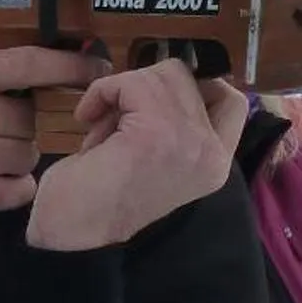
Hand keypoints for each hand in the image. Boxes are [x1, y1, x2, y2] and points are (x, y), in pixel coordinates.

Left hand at [23, 62, 246, 251]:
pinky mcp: (156, 131)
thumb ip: (176, 122)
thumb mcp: (156, 155)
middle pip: (189, 78)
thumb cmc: (102, 200)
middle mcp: (213, 154)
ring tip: (103, 126)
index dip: (192, 85)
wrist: (69, 229)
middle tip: (118, 119)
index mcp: (217, 165)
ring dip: (123, 92)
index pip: (231, 101)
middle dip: (147, 88)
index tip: (153, 97)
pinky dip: (102, 91)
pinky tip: (86, 119)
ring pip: (160, 75)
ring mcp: (189, 141)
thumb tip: (173, 73)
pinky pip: (130, 82)